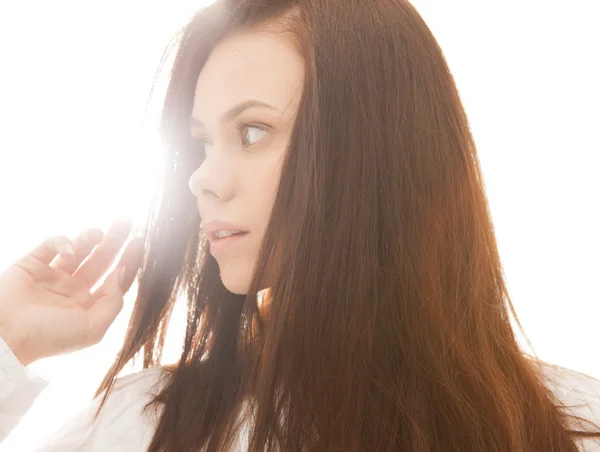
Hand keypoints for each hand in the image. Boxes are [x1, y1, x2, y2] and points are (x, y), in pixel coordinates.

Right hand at [0, 218, 143, 365]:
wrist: (5, 336)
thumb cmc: (49, 337)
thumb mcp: (93, 328)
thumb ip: (113, 302)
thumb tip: (122, 273)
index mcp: (88, 306)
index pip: (114, 279)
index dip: (129, 261)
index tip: (139, 242)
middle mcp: (72, 290)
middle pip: (101, 259)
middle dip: (115, 240)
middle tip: (127, 221)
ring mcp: (52, 276)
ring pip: (78, 250)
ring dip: (91, 237)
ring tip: (100, 232)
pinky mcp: (32, 264)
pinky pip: (51, 246)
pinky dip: (62, 243)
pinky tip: (68, 252)